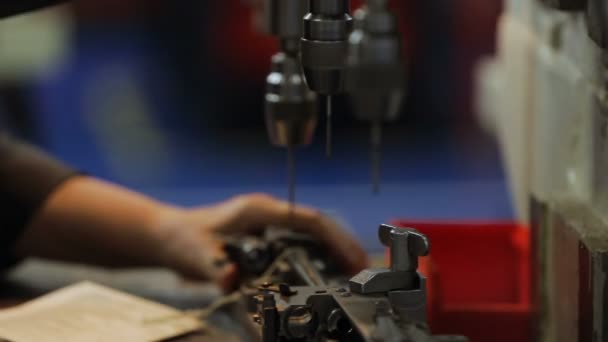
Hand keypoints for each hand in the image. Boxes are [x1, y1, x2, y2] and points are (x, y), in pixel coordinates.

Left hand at [155, 193, 367, 290]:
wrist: (168, 236)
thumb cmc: (182, 238)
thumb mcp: (196, 254)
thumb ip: (214, 268)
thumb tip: (231, 279)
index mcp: (259, 210)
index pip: (308, 219)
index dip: (334, 237)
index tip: (351, 258)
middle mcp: (269, 213)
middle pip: (318, 224)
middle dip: (342, 245)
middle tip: (361, 271)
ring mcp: (269, 224)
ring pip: (312, 233)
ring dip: (334, 250)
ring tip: (352, 274)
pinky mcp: (266, 236)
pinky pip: (301, 243)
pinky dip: (319, 256)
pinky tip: (326, 273)